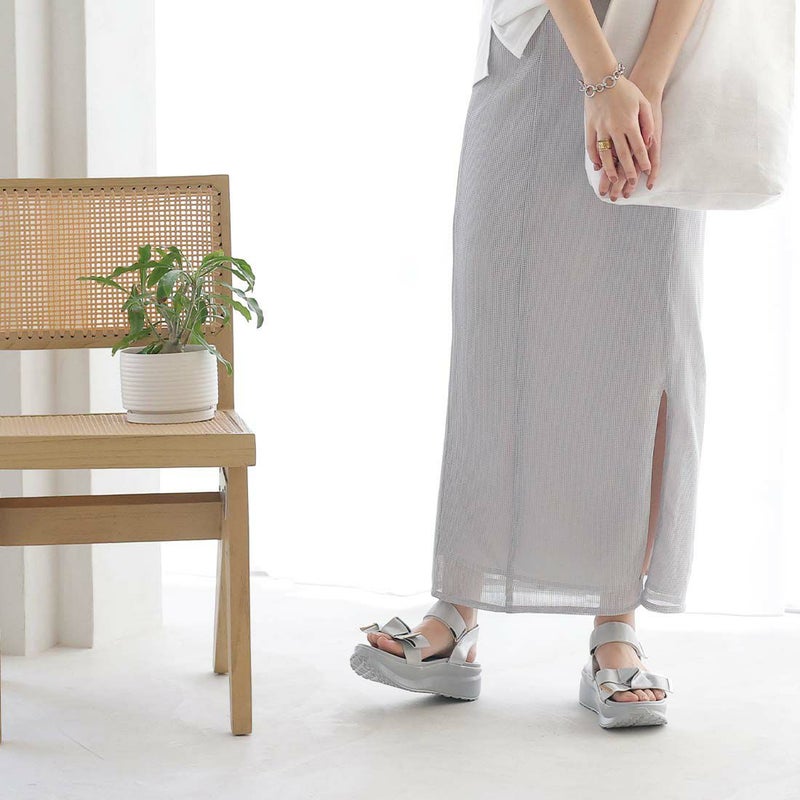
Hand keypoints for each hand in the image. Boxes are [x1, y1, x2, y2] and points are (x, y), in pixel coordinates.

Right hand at [584, 73, 655, 201]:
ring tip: (614, 179)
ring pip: (606, 154)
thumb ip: (647, 122)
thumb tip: (648, 141)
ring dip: (610, 169)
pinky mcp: (590, 127)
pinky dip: (595, 158)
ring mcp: (600, 128)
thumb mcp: (642, 102)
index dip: (644, 160)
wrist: (602, 78)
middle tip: (632, 183)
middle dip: (629, 171)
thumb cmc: (625, 89)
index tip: (647, 171)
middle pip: (623, 155)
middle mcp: (615, 128)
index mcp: (629, 122)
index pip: (639, 147)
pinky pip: (591, 146)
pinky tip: (598, 165)